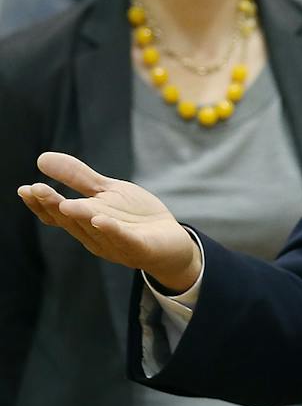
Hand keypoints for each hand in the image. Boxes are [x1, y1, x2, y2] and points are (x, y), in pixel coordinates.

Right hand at [17, 151, 200, 292]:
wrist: (173, 242)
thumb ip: (77, 177)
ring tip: (64, 203)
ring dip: (79, 216)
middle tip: (35, 190)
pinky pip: (123, 239)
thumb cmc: (136, 217)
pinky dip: (111, 230)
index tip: (25, 189)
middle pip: (70, 221)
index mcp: (84, 222)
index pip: (56, 216)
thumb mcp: (107, 191)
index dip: (40, 204)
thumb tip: (41, 158)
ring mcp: (116, 244)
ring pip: (93, 229)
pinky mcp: (139, 247)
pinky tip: (100, 219)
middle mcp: (94, 236)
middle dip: (53, 206)